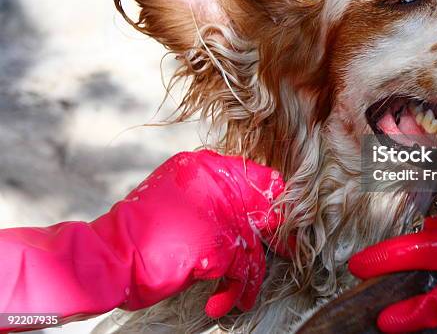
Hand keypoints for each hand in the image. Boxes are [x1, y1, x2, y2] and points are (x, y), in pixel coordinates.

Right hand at [0, 150, 284, 323]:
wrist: (112, 254)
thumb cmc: (142, 229)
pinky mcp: (216, 245)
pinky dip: (233, 292)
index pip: (255, 175)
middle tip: (288, 251)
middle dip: (279, 234)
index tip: (278, 219)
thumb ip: (206, 193)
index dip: (271, 198)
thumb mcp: (175, 193)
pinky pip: (240, 271)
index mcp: (205, 166)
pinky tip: (221, 305)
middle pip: (264, 207)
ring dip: (252, 275)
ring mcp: (217, 213)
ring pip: (254, 244)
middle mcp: (216, 183)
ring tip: (245, 295)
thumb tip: (240, 204)